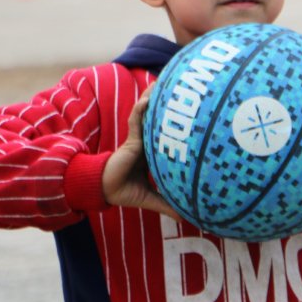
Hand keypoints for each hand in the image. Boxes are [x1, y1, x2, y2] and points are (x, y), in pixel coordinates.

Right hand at [102, 85, 181, 220]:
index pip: (170, 133)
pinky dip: (141, 110)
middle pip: (161, 117)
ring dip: (156, 98)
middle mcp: (149, 141)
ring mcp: (139, 138)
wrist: (104, 190)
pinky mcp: (130, 139)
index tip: (197, 112)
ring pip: (149, 114)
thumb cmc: (126, 191)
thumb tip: (189, 218)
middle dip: (170, 103)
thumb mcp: (153, 198)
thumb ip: (169, 205)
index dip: (182, 122)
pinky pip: (135, 120)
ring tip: (166, 83)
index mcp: (155, 151)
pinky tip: (147, 100)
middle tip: (186, 88)